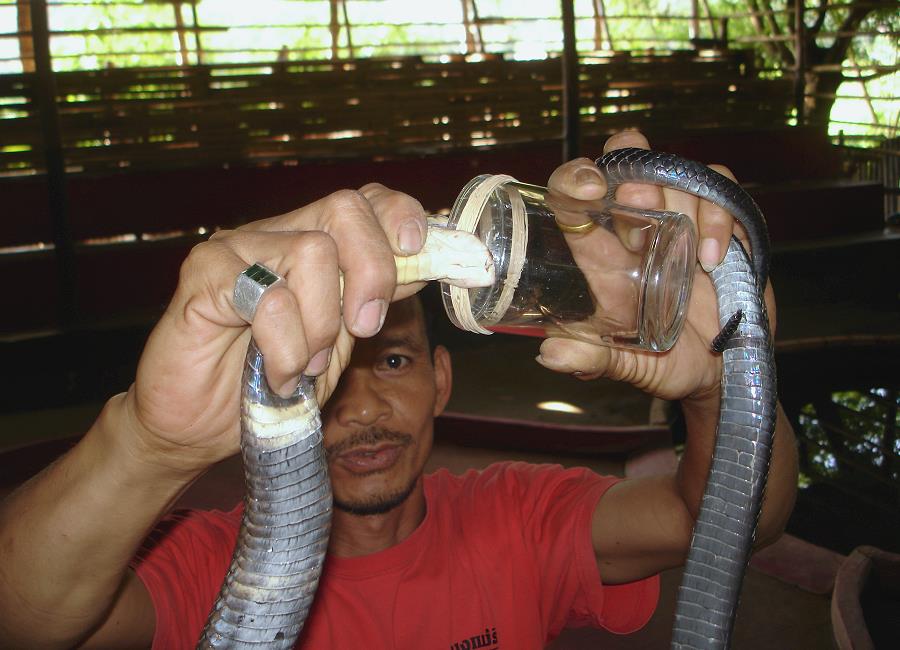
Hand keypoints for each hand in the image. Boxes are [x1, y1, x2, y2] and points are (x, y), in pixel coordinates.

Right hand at [122, 184, 426, 473]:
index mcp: (312, 242)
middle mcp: (276, 233)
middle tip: (363, 327)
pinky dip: (287, 348)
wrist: (199, 426)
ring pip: (313, 252)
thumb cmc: (269, 382)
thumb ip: (370, 299)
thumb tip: (420, 265)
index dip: (398, 214)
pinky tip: (276, 374)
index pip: (365, 200)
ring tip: (304, 366)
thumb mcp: (338, 341)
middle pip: (345, 208)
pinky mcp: (204, 271)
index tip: (415, 248)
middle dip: (373, 271)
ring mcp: (238, 247)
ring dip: (322, 327)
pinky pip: (270, 297)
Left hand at [537, 130, 776, 404]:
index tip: (585, 188)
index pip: (575, 199)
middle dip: (631, 176)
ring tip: (692, 255)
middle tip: (637, 200)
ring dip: (679, 201)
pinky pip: (722, 192)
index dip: (573, 181)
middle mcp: (638, 229)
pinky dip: (719, 218)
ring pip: (675, 174)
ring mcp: (682, 220)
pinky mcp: (724, 223)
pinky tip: (714, 259)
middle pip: (625, 165)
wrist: (722, 373)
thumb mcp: (627, 365)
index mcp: (604, 256)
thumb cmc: (664, 363)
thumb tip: (549, 355)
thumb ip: (592, 359)